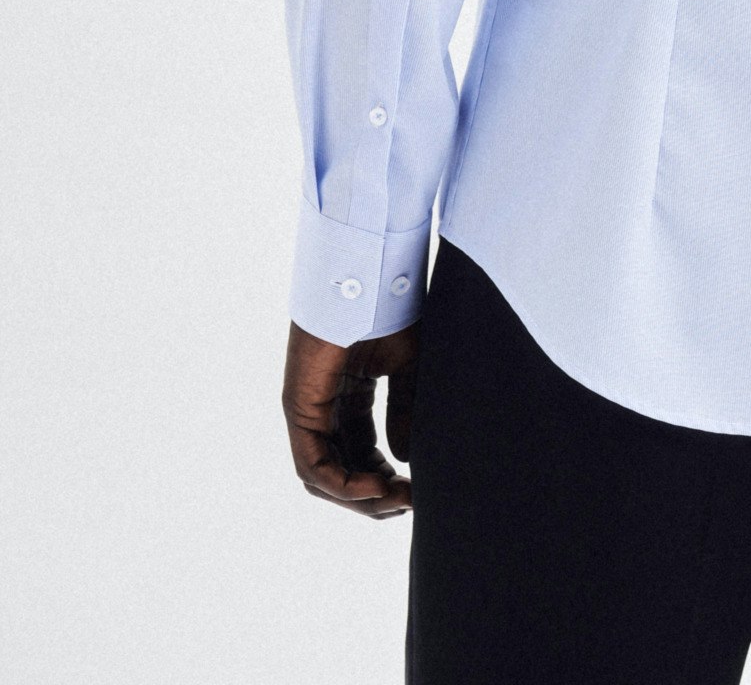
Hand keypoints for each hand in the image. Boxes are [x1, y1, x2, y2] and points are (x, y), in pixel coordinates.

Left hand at [282, 318, 418, 516]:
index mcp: (350, 393)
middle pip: (343, 470)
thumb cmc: (392, 310)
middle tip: (410, 503)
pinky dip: (343, 484)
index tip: (419, 490)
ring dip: (361, 497)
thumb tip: (403, 461)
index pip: (362, 451)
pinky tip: (377, 487)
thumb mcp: (408, 369)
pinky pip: (313, 465)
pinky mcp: (299, 408)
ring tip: (397, 500)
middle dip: (376, 494)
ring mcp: (309, 408)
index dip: (389, 475)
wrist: (373, 278)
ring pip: (325, 477)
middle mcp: (326, 405)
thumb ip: (405, 413)